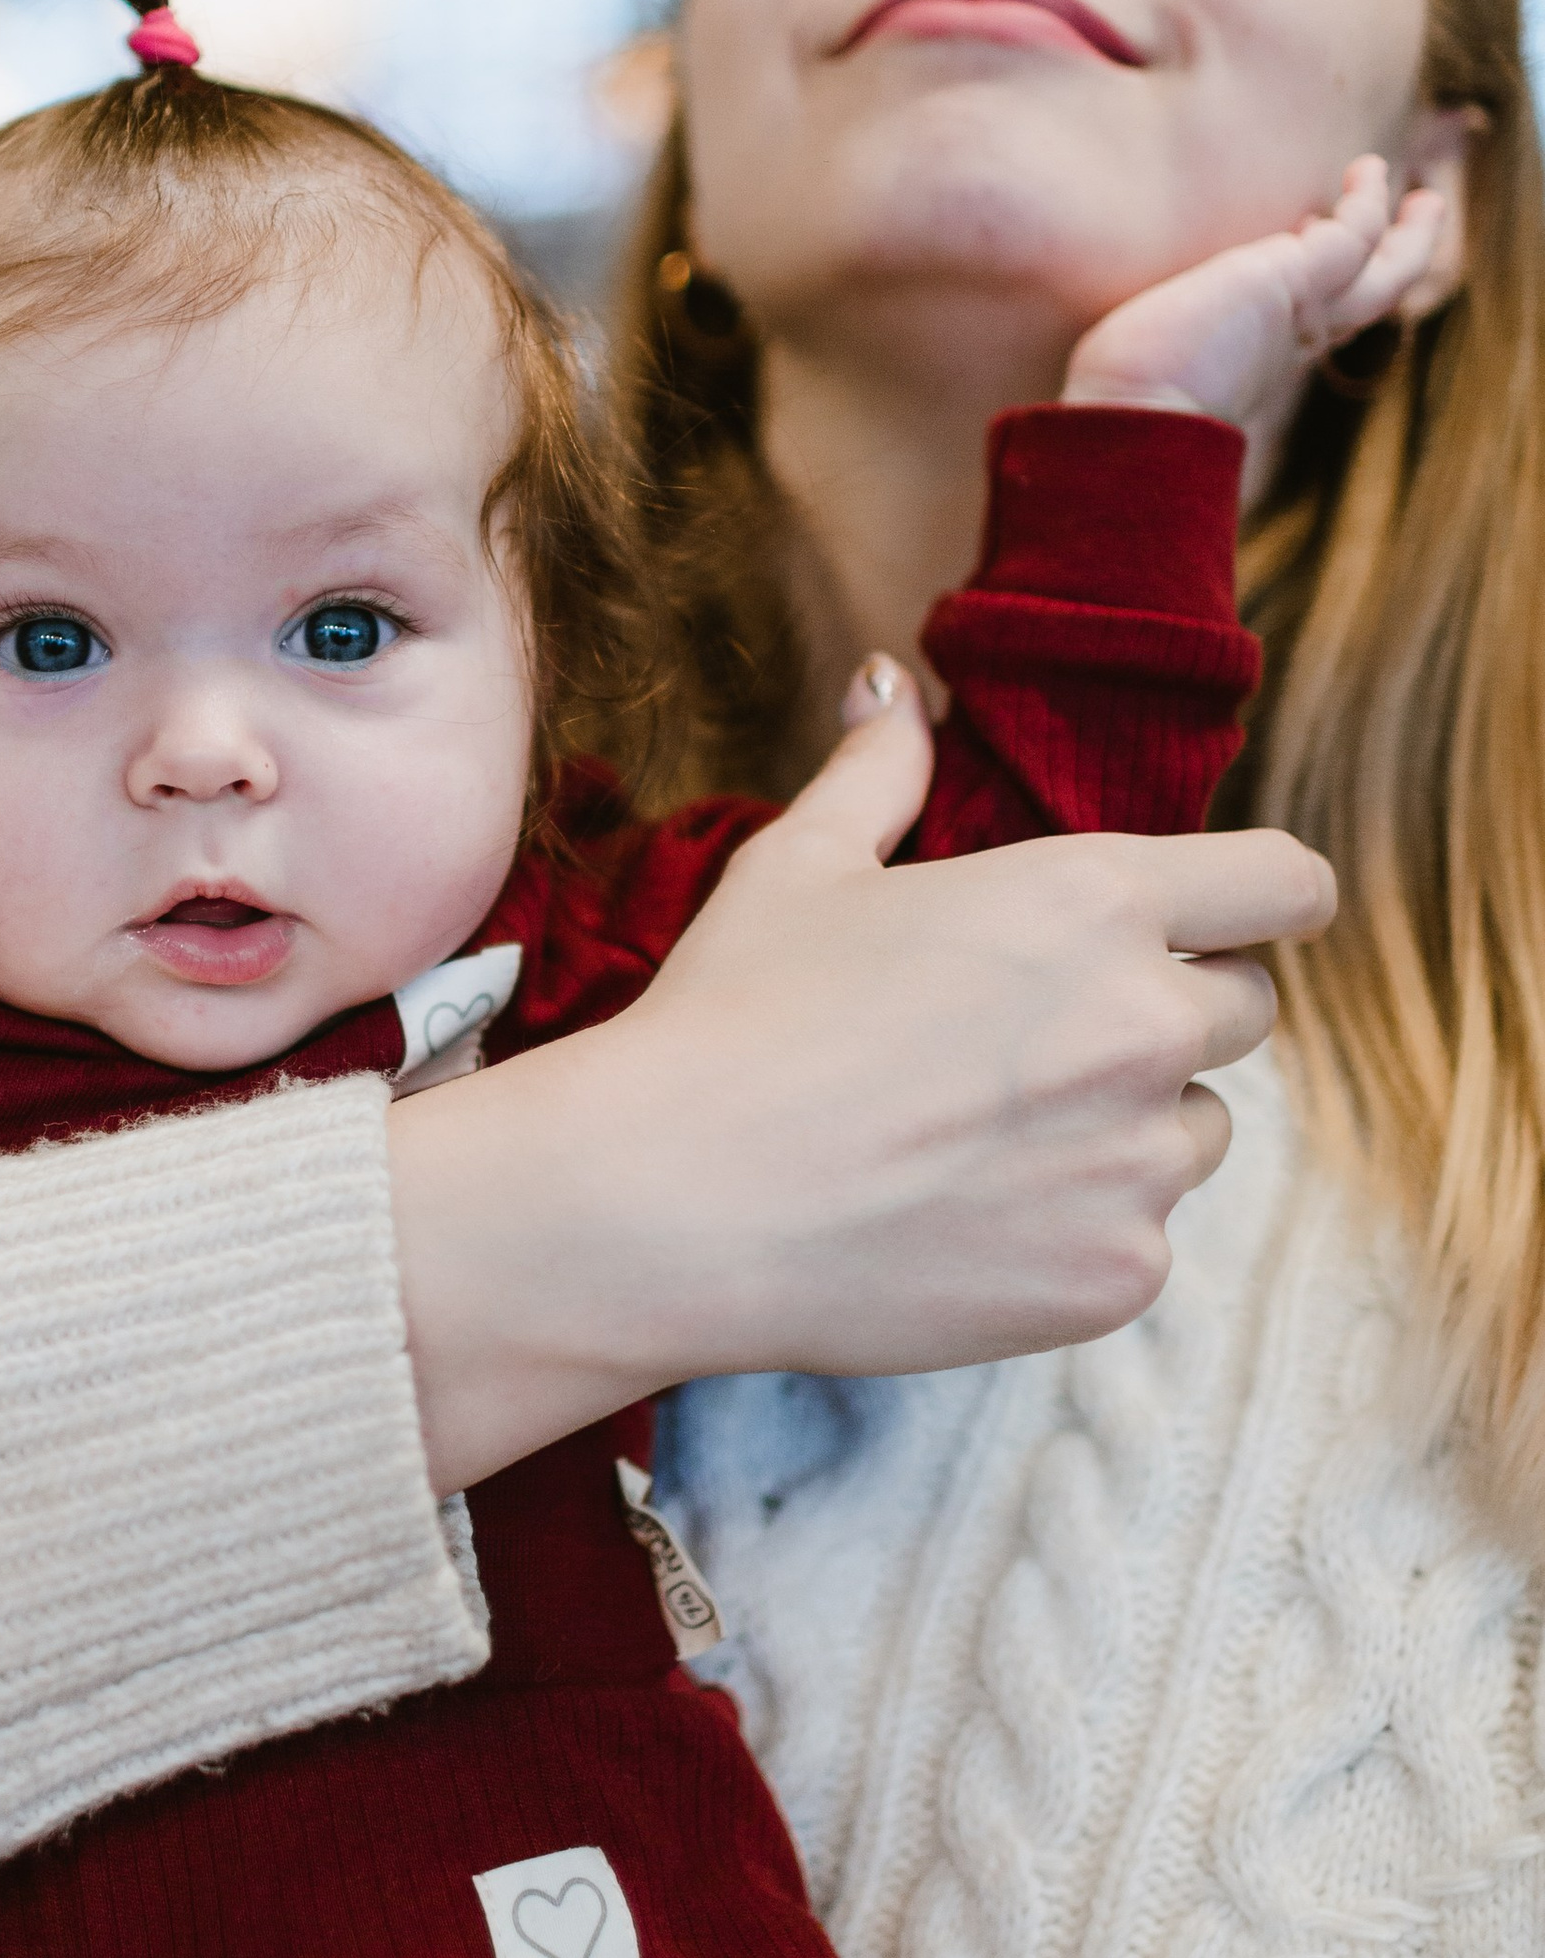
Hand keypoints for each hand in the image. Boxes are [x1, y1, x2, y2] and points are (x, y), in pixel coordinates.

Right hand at [388, 676, 1334, 1488]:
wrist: (671, 1204)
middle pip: (1243, 1010)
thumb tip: (889, 685)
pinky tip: (961, 1219)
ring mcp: (1142, 1161)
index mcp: (1094, 900)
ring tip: (981, 1138)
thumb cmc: (730, 1017)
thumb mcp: (798, 867)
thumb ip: (878, 773)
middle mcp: (1147, 1026)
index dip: (1263, 899)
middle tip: (1034, 1042)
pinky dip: (1075, 1231)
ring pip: (1194, 1132)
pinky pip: (1141, 1239)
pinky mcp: (1118, 1272)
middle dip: (1165, 1013)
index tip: (1226, 921)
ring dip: (1126, 1128)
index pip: (1287, 885)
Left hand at [1061, 153, 1443, 443]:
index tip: (1309, 235)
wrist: (1132, 421)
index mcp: (1258, 360)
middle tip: (1420, 218)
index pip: (1312, 319)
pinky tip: (1367, 169)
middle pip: (1369, 299)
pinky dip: (1368, 203)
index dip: (1323, 284)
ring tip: (1423, 197)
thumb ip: (1155, 353)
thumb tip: (1119, 364)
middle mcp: (1289, 341)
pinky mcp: (1292, 282)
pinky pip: (1355, 235)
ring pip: (1384, 273)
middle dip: (1397, 260)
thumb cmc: (1118, 405)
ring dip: (1410, 234)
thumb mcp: (1146, 366)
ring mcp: (1299, 313)